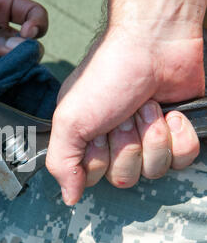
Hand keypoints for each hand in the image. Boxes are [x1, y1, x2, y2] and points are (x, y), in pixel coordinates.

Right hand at [46, 0, 205, 204]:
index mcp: (86, 140)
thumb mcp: (69, 120)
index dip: (97, 160)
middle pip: (124, 178)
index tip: (97, 132)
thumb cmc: (107, 76)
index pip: (91, 178)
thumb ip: (61, 162)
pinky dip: (178, 135)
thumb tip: (68, 197)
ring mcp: (147, 140)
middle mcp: (116, 143)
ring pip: (153, 171)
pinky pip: (182, 159)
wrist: (154, 45)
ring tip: (145, 108)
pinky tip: (170, 113)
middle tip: (122, 116)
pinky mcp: (176, 135)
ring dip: (151, 137)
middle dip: (126, 145)